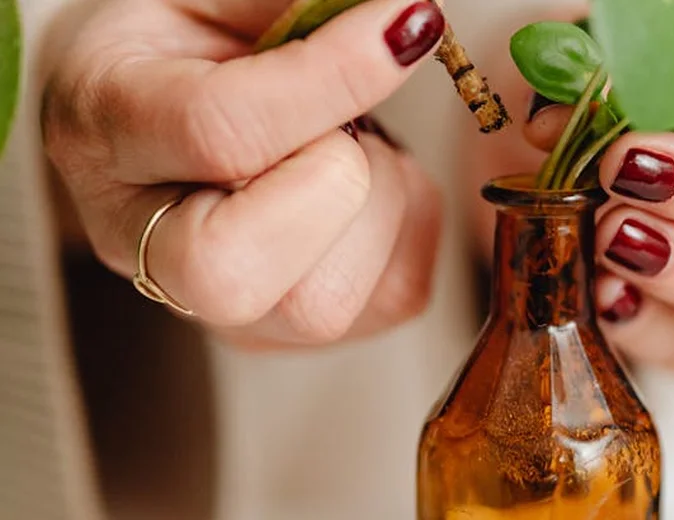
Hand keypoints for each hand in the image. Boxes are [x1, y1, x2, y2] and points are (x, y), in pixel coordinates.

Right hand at [42, 0, 447, 347]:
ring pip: (324, 303)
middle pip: (234, 271)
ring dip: (381, 205)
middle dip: (333, 183)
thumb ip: (287, 2)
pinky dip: (408, 230)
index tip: (402, 26)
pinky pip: (392, 299)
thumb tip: (398, 18)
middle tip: (345, 124)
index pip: (219, 132)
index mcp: (107, 128)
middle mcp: (141, 240)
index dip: (334, 79)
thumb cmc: (190, 48)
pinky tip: (369, 189)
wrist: (168, 109)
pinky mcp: (285, 335)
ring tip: (354, 146)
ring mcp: (211, 308)